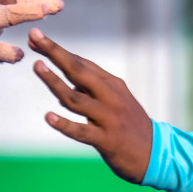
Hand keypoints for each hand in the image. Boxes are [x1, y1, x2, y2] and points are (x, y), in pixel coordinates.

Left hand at [30, 28, 152, 182]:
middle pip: (78, 72)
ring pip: (76, 99)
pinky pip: (82, 131)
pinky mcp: (106, 140)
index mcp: (112, 85)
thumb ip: (91, 92)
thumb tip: (63, 85)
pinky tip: (48, 117)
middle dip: (56, 53)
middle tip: (35, 37)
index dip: (58, 50)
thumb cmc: (131, 127)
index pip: (82, 63)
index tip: (36, 37)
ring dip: (55, 82)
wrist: (156, 153)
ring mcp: (109, 118)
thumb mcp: (116, 102)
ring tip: (37, 67)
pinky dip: (64, 124)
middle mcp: (111, 97)